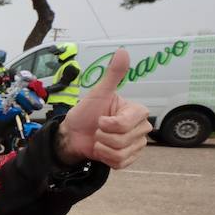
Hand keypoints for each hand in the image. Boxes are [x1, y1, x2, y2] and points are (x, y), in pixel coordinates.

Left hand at [54, 48, 151, 168]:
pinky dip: (105, 158)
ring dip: (102, 148)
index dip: (108, 124)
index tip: (100, 119)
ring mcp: (136, 144)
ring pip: (121, 153)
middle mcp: (141, 127)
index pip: (126, 124)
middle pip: (123, 140)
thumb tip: (122, 51)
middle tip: (98, 129)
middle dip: (103, 136)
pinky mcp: (129, 158)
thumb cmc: (85, 113)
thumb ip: (113, 75)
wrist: (73, 135)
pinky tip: (102, 150)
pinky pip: (120, 163)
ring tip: (98, 140)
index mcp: (137, 111)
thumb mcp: (98, 93)